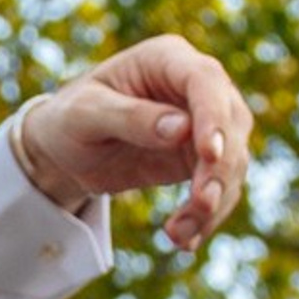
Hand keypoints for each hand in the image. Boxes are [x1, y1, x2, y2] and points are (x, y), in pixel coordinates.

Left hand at [15, 34, 253, 252]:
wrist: (67, 148)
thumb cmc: (70, 118)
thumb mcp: (85, 115)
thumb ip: (129, 118)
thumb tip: (180, 129)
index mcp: (166, 58)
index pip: (205, 80)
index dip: (213, 117)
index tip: (208, 155)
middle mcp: (195, 85)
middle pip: (230, 123)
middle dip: (219, 169)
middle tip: (198, 205)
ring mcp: (205, 122)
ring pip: (232, 161)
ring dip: (213, 201)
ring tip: (178, 234)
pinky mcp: (204, 158)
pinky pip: (219, 187)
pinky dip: (207, 216)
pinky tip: (185, 240)